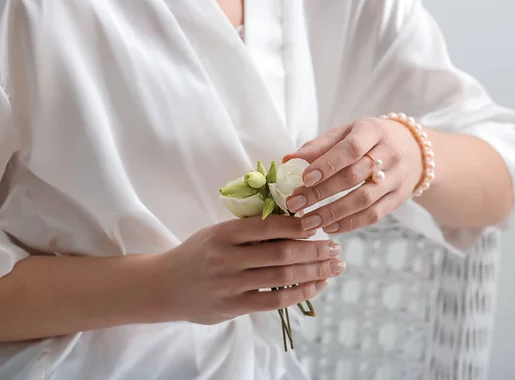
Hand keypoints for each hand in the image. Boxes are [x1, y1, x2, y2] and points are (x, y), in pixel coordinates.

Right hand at [160, 216, 344, 324]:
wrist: (163, 286)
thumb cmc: (197, 254)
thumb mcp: (216, 233)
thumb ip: (248, 230)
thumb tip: (293, 223)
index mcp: (224, 233)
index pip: (268, 226)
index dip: (297, 226)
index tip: (318, 225)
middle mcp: (227, 257)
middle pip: (282, 252)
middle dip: (315, 250)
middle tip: (336, 248)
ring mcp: (230, 284)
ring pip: (282, 276)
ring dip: (315, 271)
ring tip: (335, 266)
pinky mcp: (233, 306)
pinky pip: (275, 300)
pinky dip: (300, 292)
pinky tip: (318, 286)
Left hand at [284, 117, 422, 233]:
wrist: (415, 149)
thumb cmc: (369, 139)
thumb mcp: (347, 133)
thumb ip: (319, 146)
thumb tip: (288, 159)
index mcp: (372, 131)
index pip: (350, 149)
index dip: (327, 165)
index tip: (304, 178)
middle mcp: (389, 153)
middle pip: (354, 176)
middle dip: (322, 192)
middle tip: (295, 204)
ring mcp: (397, 177)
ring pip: (364, 199)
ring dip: (334, 213)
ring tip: (308, 222)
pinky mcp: (399, 198)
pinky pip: (375, 215)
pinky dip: (350, 223)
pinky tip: (330, 227)